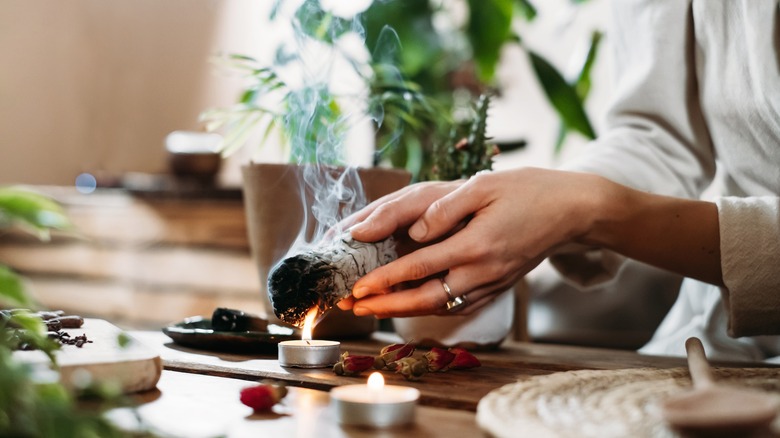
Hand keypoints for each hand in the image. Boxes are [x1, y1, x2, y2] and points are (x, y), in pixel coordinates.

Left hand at [342, 168, 606, 317]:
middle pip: (426, 298)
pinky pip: (460, 305)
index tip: (358, 287)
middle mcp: (483, 271)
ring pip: (442, 307)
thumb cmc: (528, 190)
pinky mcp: (499, 286)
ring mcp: (492, 283)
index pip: (419, 267)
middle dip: (386, 306)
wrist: (572, 211)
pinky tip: (413, 305)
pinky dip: (432, 309)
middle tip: (355, 307)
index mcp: (476, 245)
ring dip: (405, 311)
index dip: (385, 279)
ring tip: (374, 309)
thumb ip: (446, 208)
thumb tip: (415, 230)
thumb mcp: (485, 186)